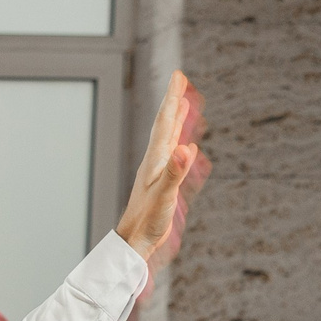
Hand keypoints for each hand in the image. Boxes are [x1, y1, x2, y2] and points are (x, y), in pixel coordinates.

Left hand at [115, 72, 209, 274]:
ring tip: (182, 105)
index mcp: (155, 161)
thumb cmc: (147, 222)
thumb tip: (187, 149)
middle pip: (165, 126)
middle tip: (180, 81)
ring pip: (168, 140)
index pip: (165, 123)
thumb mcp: (164, 196)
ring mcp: (157, 173)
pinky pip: (173, 158)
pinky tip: (186, 147)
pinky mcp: (161, 185)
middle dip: (173, 102)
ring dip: (176, 121)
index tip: (179, 76)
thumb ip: (175, 173)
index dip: (173, 99)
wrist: (133, 243)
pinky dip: (180, 146)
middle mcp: (155, 162)